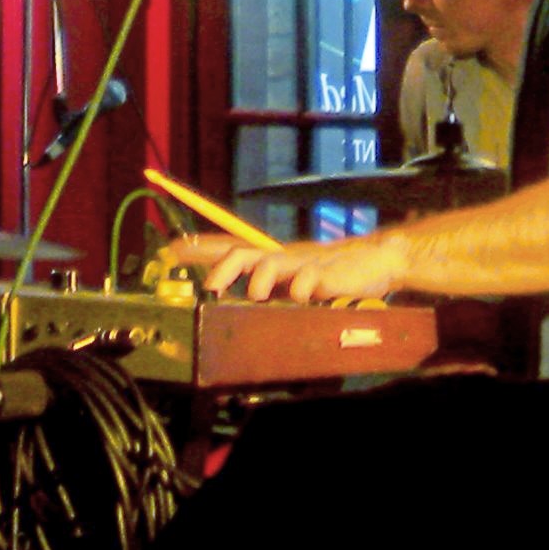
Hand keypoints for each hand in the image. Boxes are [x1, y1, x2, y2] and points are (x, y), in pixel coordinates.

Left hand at [159, 230, 408, 304]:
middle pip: (245, 251)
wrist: (377, 259)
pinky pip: (312, 280)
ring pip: (274, 263)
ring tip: (255, 294)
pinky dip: (303, 287)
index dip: (199, 249)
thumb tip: (233, 302)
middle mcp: (283, 257)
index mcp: (272, 258)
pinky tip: (300, 296)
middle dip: (221, 267)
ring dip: (260, 278)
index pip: (228, 247)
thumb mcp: (294, 279)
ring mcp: (305, 263)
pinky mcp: (329, 275)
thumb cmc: (329, 273)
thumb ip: (268, 286)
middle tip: (209, 288)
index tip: (171, 251)